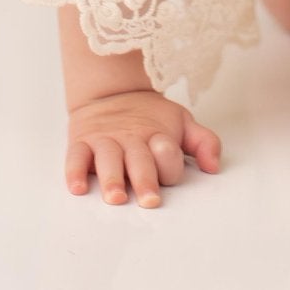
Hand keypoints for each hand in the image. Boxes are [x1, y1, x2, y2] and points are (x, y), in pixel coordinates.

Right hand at [64, 88, 222, 207]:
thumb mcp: (181, 122)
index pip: (168, 155)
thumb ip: (202, 142)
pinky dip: (74, 172)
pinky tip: (78, 188)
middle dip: (145, 179)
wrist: (112, 89)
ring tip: (115, 197)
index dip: (169, 158)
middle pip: (139, 161)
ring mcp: (105, 141)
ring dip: (111, 179)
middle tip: (150, 199)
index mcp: (157, 136)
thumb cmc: (150, 116)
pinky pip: (75, 158)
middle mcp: (131, 139)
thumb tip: (214, 167)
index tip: (167, 160)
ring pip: (108, 161)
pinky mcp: (81, 142)